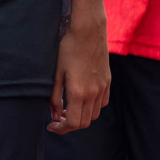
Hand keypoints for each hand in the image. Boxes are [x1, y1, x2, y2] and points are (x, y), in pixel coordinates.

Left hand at [47, 16, 109, 133]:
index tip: (51, 125)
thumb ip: (55, 96)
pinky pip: (102, 103)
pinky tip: (83, 97)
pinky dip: (92, 107)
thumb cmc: (69, 48)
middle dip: (69, 124)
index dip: (61, 128)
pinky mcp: (108, 81)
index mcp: (78, 92)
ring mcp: (102, 87)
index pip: (72, 123)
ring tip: (69, 107)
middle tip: (58, 117)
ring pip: (94, 114)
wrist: (89, 31)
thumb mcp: (57, 72)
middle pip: (84, 123)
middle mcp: (93, 93)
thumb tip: (53, 114)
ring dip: (81, 116)